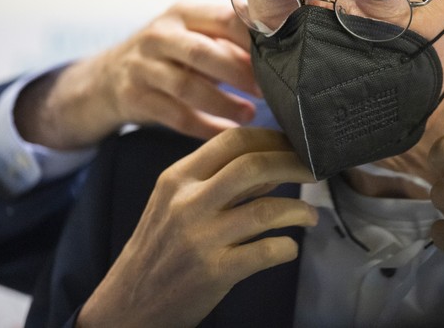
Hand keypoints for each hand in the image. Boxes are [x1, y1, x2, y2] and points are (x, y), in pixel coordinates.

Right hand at [16, 2, 260, 148]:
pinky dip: (205, 128)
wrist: (107, 78)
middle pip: (203, 52)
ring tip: (250, 115)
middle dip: (240, 73)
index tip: (281, 57)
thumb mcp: (195, 35)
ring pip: (187, 87)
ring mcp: (142, 66)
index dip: (253, 39)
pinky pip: (175, 116)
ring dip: (224, 104)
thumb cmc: (171, 54)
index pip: (224, 18)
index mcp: (184, 12)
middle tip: (270, 91)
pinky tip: (228, 133)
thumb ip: (231, 40)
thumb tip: (284, 50)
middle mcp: (159, 35)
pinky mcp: (134, 97)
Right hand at [78, 127, 317, 327]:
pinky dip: (287, 246)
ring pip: (268, 209)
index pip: (233, 140)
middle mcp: (187, 203)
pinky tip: (289, 246)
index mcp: (178, 178)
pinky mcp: (214, 272)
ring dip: (299, 209)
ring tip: (310, 215)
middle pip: (254, 166)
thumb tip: (272, 162)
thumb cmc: (160, 248)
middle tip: (316, 170)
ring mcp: (201, 238)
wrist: (127, 306)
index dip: (273, 138)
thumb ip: (218, 180)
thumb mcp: (176, 202)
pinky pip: (267, 251)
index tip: (295, 144)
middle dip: (295, 164)